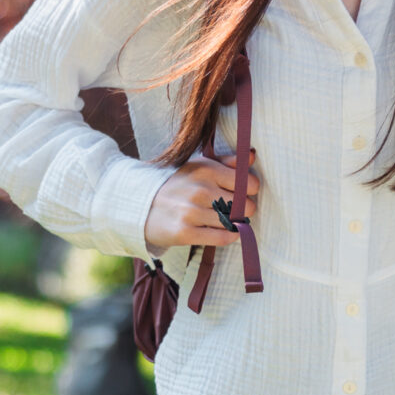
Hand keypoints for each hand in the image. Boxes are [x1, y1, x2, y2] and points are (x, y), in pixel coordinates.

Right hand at [143, 154, 261, 251]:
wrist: (142, 206)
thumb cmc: (178, 185)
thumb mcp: (199, 166)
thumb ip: (227, 162)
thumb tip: (252, 156)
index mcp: (206, 170)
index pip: (249, 184)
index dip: (250, 191)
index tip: (242, 194)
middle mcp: (200, 190)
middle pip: (245, 206)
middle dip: (244, 210)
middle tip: (234, 210)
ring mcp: (192, 212)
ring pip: (234, 223)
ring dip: (235, 224)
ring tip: (226, 220)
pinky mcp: (185, 232)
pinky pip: (222, 238)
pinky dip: (228, 237)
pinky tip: (223, 232)